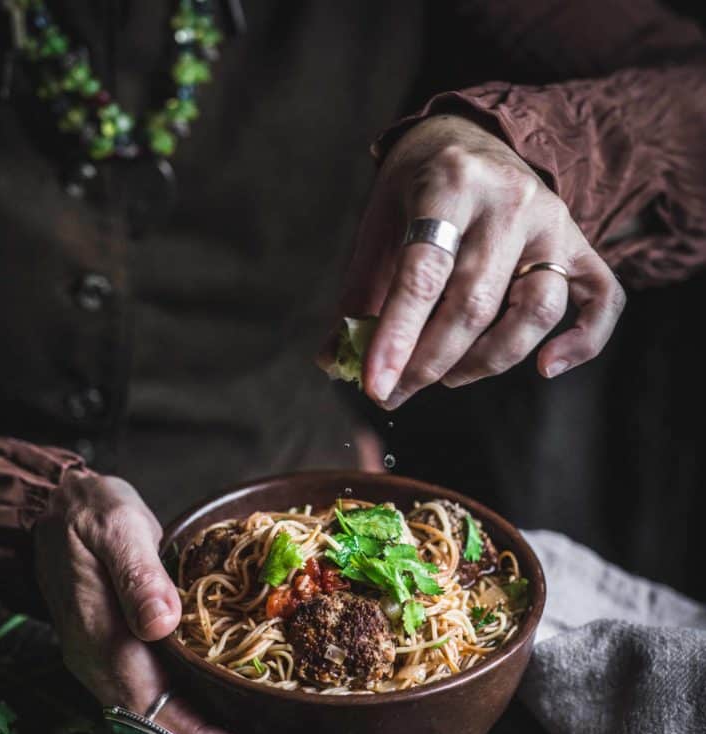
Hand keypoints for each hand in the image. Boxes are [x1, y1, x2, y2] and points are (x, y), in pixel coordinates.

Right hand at [34, 469, 284, 733]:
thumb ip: (137, 573)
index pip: (151, 712)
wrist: (60, 512)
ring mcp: (113, 675)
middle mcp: (103, 672)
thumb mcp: (115, 527)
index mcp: (100, 643)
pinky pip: (160, 726)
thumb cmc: (91, 515)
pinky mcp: (129, 669)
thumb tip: (162, 622)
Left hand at [329, 115, 625, 407]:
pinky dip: (583, 342)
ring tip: (447, 377)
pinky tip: (547, 369)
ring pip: (536, 310)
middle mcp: (510, 200)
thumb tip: (333, 362)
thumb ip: (360, 294)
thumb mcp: (378, 227)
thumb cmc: (415, 192)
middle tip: (398, 393)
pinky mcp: (581, 243)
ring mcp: (552, 221)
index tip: (375, 387)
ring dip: (487, 361)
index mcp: (449, 184)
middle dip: (430, 362)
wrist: (468, 138)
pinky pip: (603, 300)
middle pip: (476, 303)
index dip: (397, 338)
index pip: (423, 275)